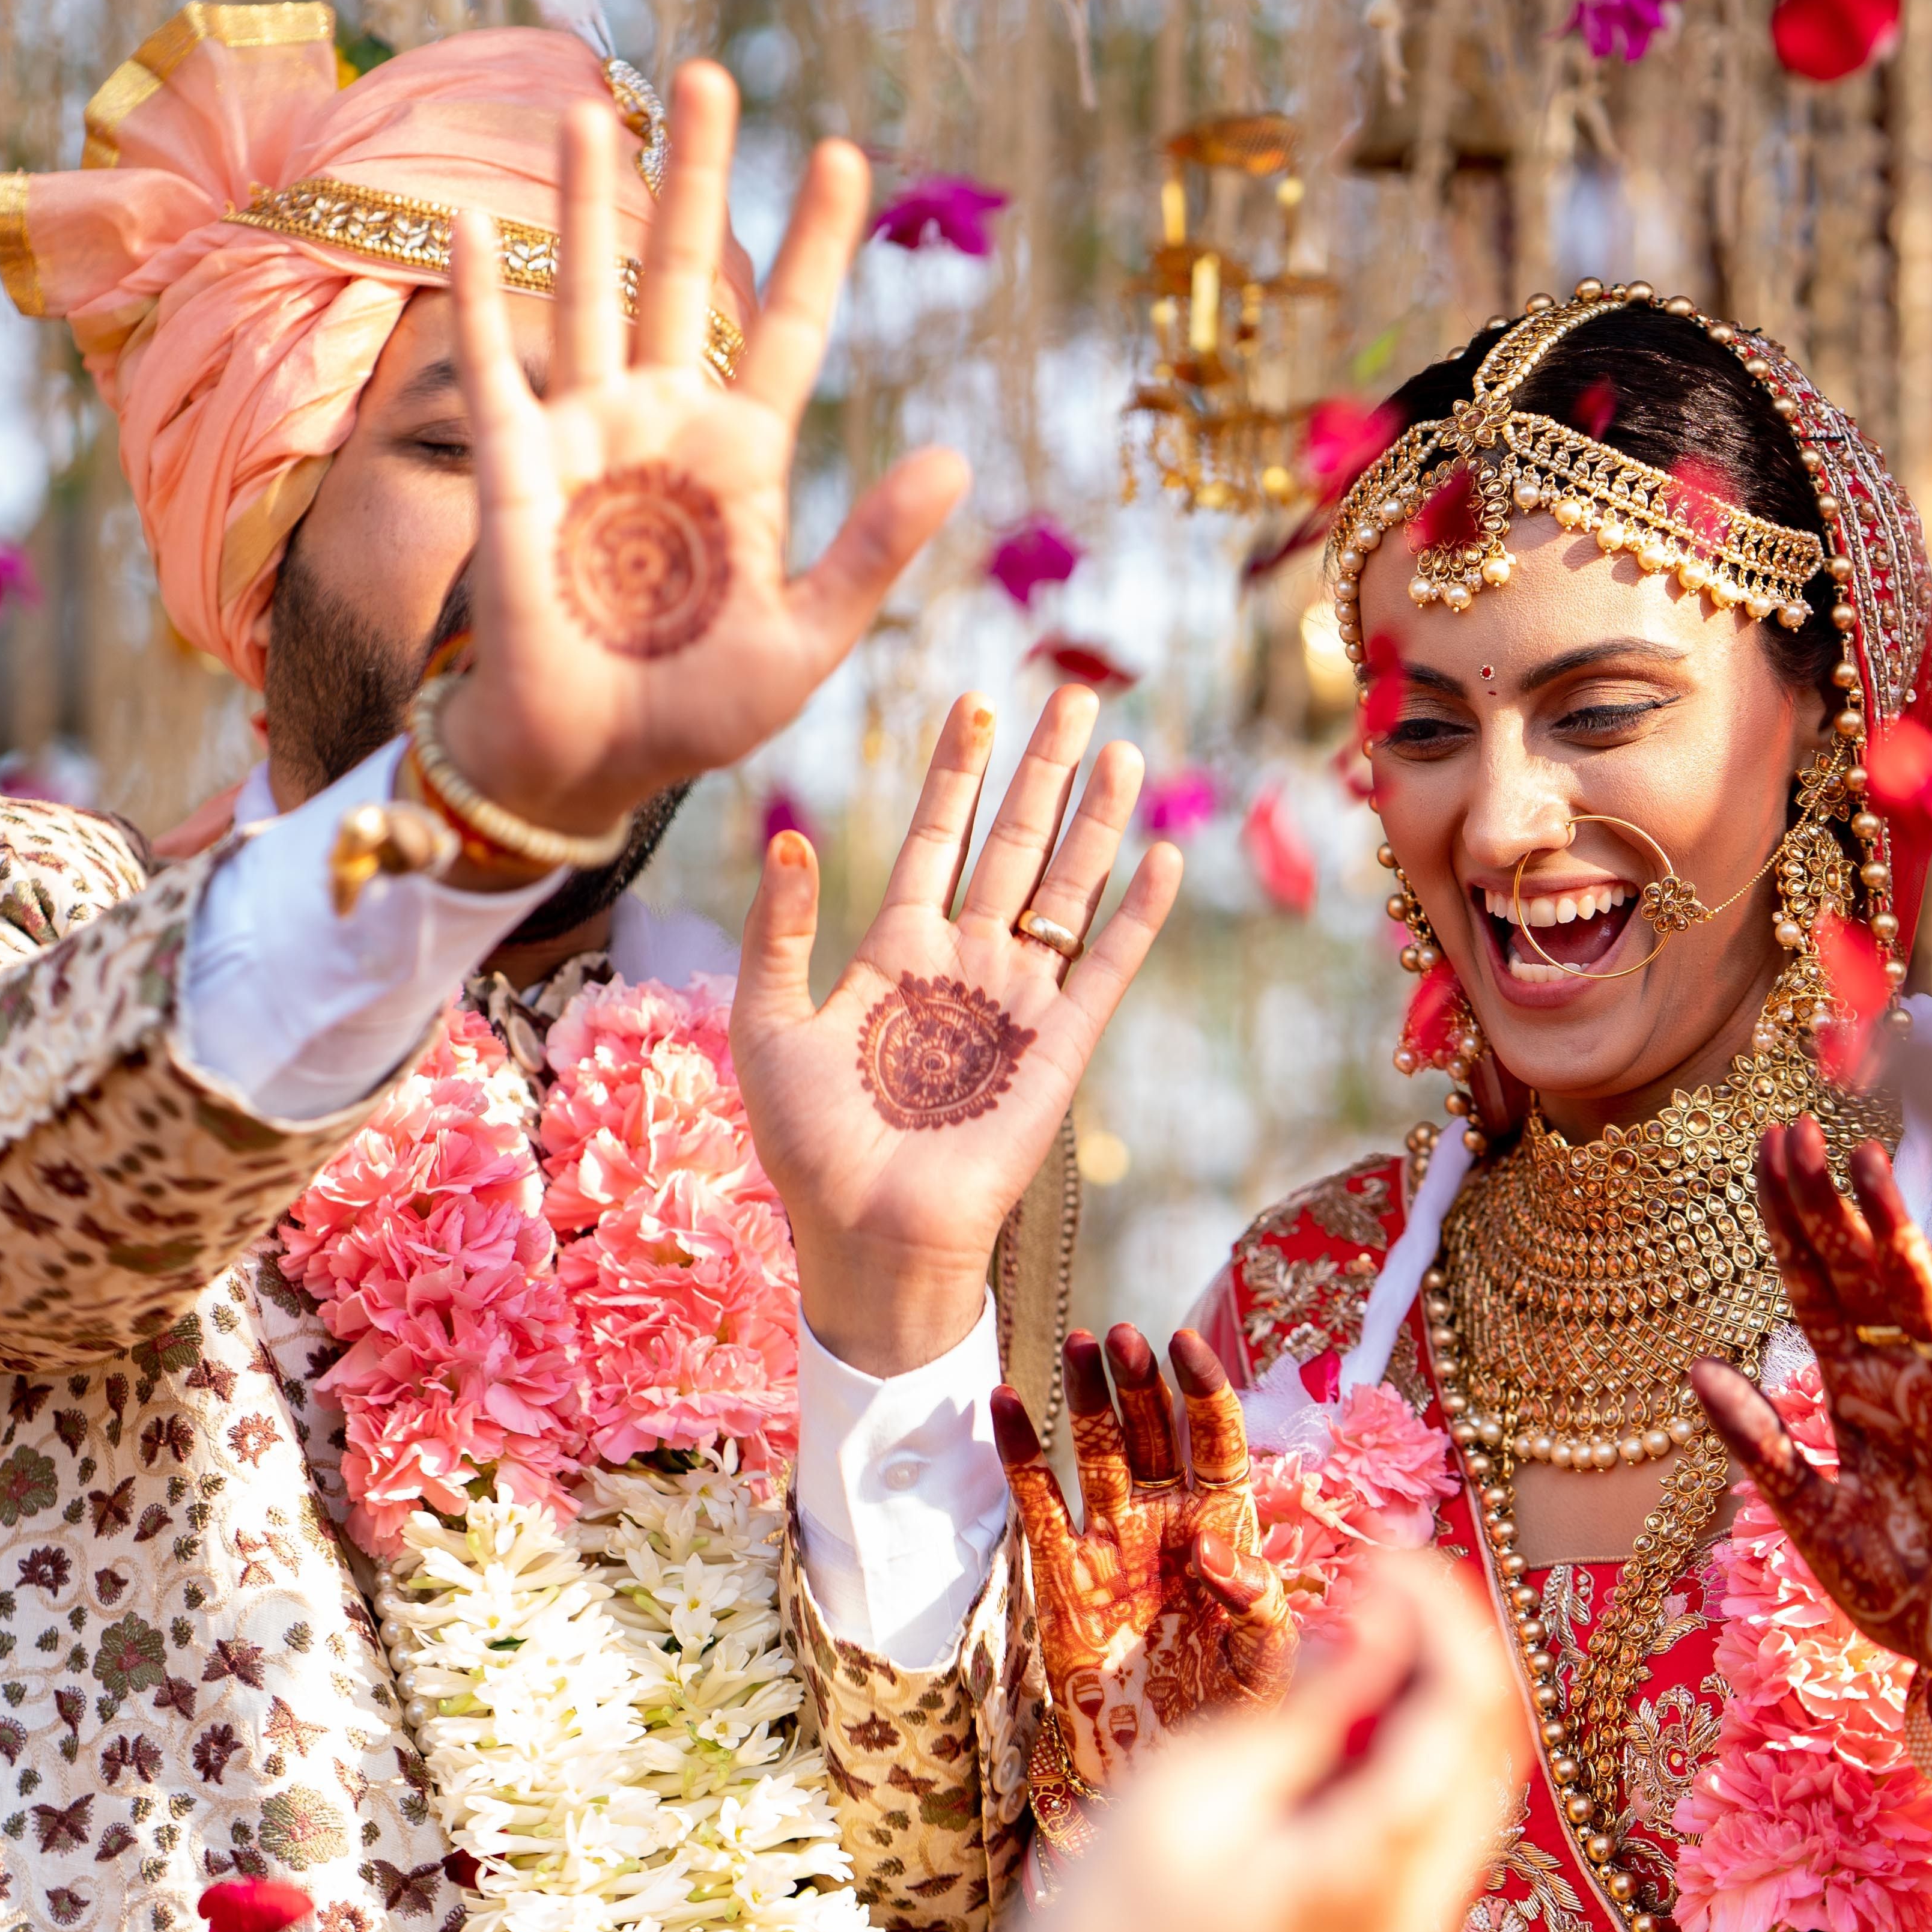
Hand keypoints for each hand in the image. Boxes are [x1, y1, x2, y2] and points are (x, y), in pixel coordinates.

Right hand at [439, 64, 969, 837]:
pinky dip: (480, 298)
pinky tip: (475, 224)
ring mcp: (587, 437)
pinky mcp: (513, 469)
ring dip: (588, 199)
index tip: (848, 159)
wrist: (591, 764)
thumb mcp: (806, 639)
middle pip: (688, 273)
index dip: (818, 246)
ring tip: (593, 107)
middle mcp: (666, 425)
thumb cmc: (698, 713)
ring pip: (594, 291)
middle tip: (712, 78)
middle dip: (699, 176)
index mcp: (745, 459)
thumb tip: (955, 459)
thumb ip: (871, 551)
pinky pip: (493, 369)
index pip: (793, 327)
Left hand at [733, 689, 1180, 1374]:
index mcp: (896, 952)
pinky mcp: (1058, 1046)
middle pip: (1012, 845)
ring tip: (1123, 749)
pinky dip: (1136, 913)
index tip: (973, 703)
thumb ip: (779, 931)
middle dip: (1042, 771)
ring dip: (1095, 821)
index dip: (955, 773)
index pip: (936, 839)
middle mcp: (964, 964)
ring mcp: (1017, 1001)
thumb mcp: (768, 1024)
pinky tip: (1163, 857)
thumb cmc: (809, 1145)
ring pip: (1064, 888)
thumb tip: (793, 837)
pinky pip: (1105, 966)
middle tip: (1075, 696)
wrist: (865, 1235)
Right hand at [977, 1556, 1519, 1931]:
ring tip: (1361, 1620)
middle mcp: (1422, 1913)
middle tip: (1377, 1571)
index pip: (1464, 1709)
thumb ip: (1307, 1709)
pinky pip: (1438, 1818)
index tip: (1380, 1552)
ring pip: (1477, 1778)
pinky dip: (1413, 1744)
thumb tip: (1380, 1620)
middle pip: (1493, 1742)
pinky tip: (1351, 1702)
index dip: (1440, 1612)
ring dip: (1436, 1688)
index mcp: (1371, 1872)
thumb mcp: (1190, 1791)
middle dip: (1453, 1641)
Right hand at [999, 1326, 1296, 1793]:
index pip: (1216, 1441)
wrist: (1155, 1765)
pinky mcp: (1060, 1571)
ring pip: (1097, 1451)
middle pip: (1153, 1432)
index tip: (1186, 1343)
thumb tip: (1218, 1552)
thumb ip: (1257, 1607)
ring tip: (1080, 1346)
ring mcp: (1111, 1541)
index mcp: (1223, 1529)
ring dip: (1087, 1399)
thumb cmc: (1225, 1712)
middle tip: (1122, 1337)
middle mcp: (1166, 1521)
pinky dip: (1018, 1452)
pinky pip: (1036, 1501)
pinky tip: (1002, 1403)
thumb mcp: (1265, 1666)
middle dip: (1139, 1382)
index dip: (1203, 1390)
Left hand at [1691, 1120, 1931, 1675]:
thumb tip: (1695, 1368)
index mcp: (1855, 1397)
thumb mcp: (1809, 1518)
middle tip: (1798, 1128)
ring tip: (1867, 1161)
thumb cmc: (1900, 1585)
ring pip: (1920, 1305)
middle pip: (1861, 1278)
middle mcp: (1905, 1387)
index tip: (1769, 1150)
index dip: (1792, 1225)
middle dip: (1830, 1207)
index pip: (1814, 1291)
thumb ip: (1760, 1445)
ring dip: (1895, 1235)